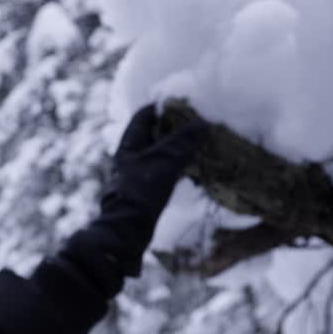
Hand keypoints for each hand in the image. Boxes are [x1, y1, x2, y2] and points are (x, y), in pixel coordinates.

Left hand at [95, 103, 206, 275]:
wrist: (129, 230)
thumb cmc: (142, 190)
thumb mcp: (165, 160)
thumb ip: (184, 140)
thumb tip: (203, 122)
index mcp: (129, 143)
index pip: (144, 116)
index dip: (162, 107)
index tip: (184, 103)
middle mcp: (132, 156)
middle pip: (154, 134)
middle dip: (175, 128)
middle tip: (198, 123)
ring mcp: (139, 174)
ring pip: (162, 153)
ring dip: (180, 147)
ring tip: (201, 142)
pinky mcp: (147, 190)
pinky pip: (166, 170)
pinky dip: (179, 165)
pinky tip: (195, 167)